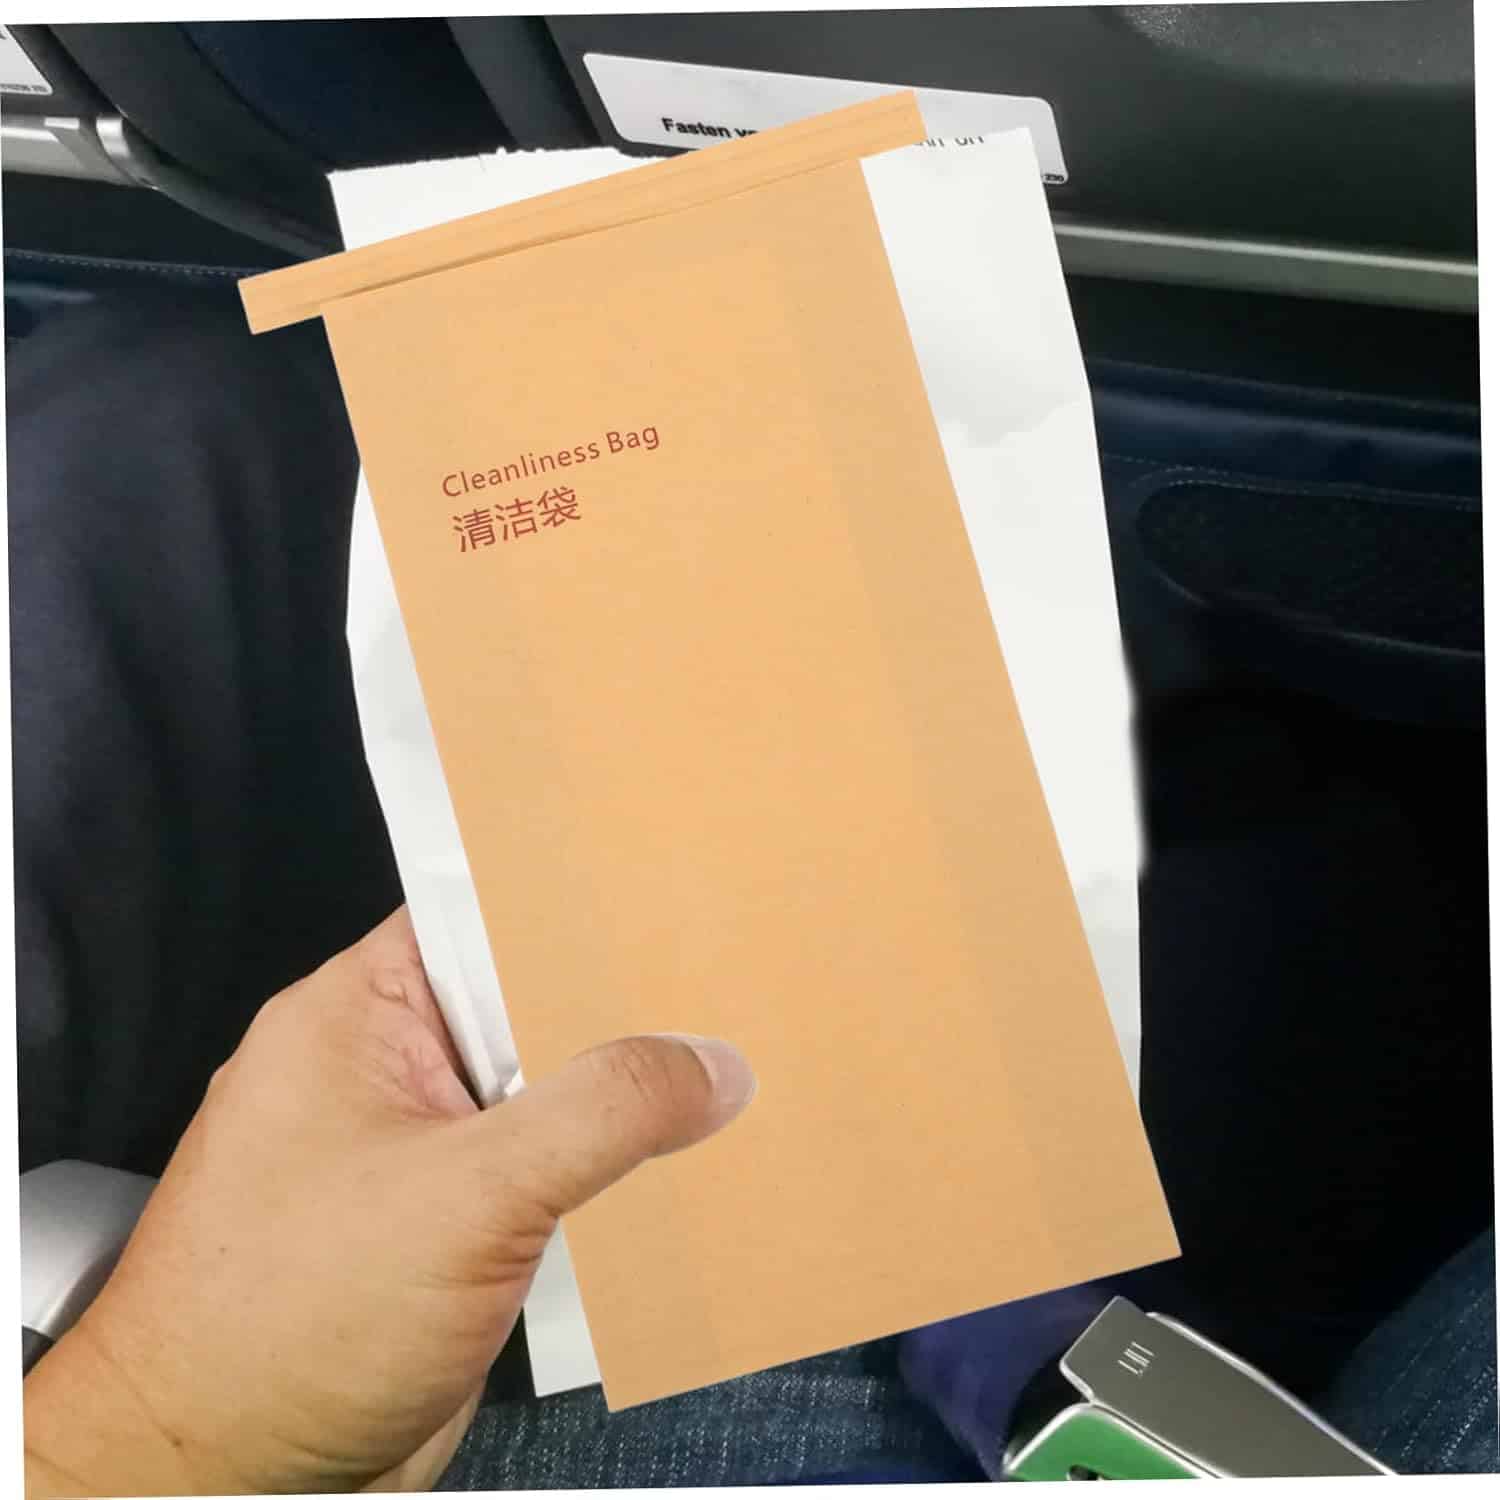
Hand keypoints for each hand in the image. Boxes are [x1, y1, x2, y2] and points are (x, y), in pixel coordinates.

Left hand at [23, 908, 754, 1495]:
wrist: (222, 1482)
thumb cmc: (279, 1327)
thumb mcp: (467, 1193)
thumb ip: (600, 1113)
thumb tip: (708, 1063)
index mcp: (357, 1015)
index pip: (482, 914)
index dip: (577, 902)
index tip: (671, 897)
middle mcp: (385, 1072)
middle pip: (526, 1008)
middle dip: (617, 1013)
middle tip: (721, 996)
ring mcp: (417, 1154)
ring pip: (542, 1099)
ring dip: (615, 1109)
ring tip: (721, 1083)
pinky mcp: (445, 1231)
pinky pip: (541, 1178)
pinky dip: (598, 1179)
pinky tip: (670, 1178)